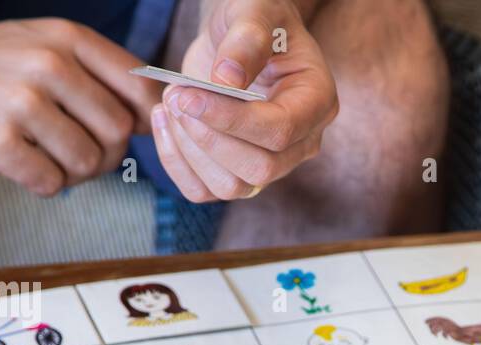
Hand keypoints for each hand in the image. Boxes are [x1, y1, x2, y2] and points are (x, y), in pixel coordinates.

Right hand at [0, 17, 156, 195]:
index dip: (144, 122)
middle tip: (74, 154)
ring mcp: (22, 102)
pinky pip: (50, 183)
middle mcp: (50, 64)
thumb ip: (92, 74)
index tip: (125, 133)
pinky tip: (20, 167)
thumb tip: (148, 121)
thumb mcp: (38, 44)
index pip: (142, 89)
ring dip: (72, 174)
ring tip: (44, 158)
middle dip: (104, 155)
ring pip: (88, 163)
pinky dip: (40, 185)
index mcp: (67, 38)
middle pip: (118, 134)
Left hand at [152, 0, 336, 201]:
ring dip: (190, 151)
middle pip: (259, 169)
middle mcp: (300, 142)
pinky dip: (176, 163)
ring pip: (232, 187)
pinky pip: (205, 190)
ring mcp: (270, 163)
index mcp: (316, 103)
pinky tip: (164, 123)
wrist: (240, 38)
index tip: (189, 95)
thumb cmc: (256, 20)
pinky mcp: (237, 172)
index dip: (232, 120)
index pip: (280, 132)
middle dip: (209, 138)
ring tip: (170, 103)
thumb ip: (245, 40)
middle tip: (176, 97)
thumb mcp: (253, 13)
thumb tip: (226, 81)